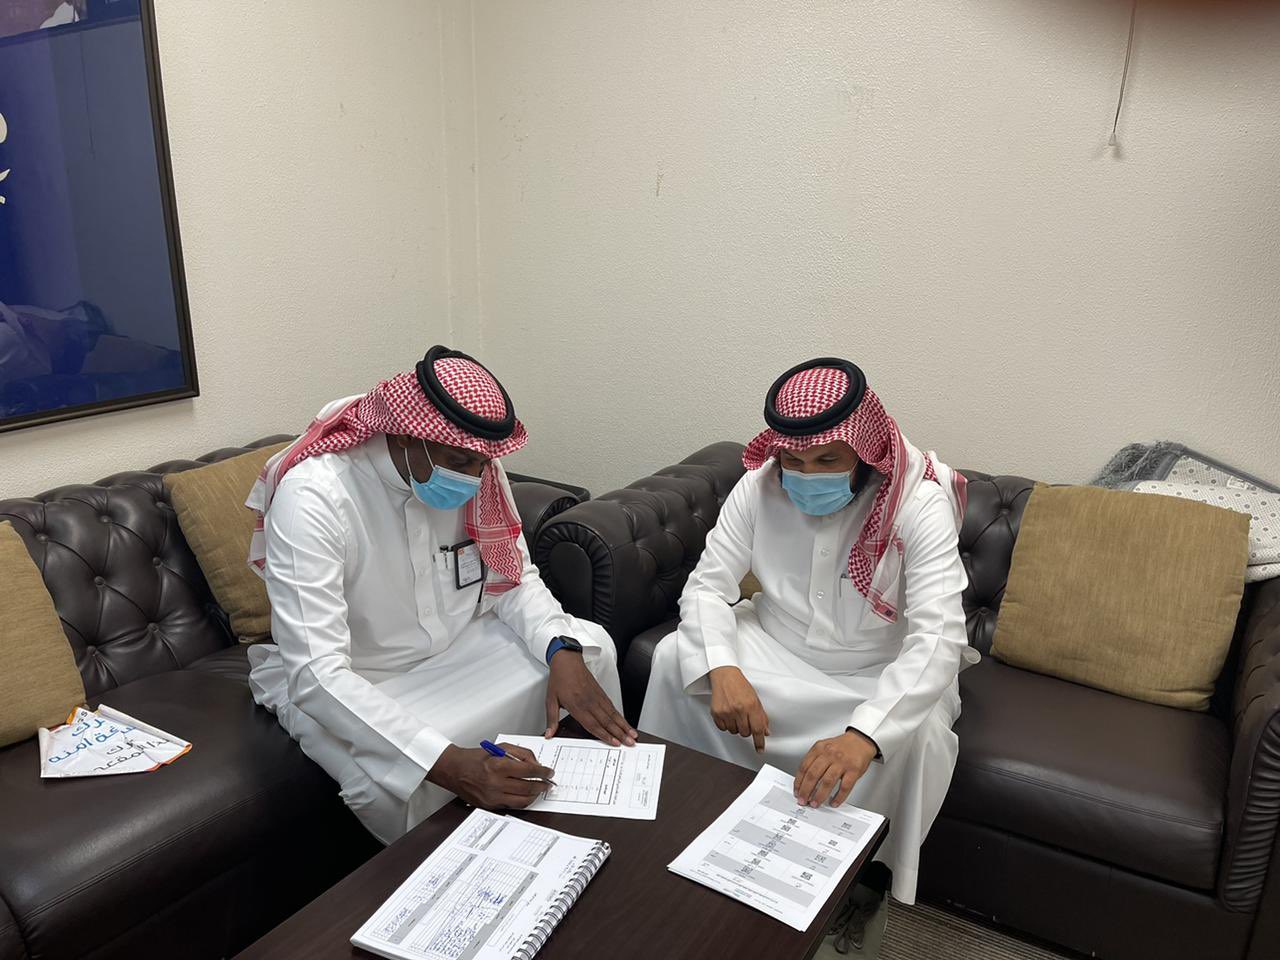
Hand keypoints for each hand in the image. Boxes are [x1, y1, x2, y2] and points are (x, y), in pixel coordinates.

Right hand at [428, 742, 555, 808]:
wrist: (455, 770)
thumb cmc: (476, 758)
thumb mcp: (500, 748)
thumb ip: (521, 754)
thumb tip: (537, 765)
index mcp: (498, 766)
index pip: (529, 771)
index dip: (543, 772)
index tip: (549, 772)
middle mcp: (495, 783)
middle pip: (528, 788)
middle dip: (542, 785)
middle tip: (548, 782)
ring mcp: (492, 797)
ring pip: (522, 800)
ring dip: (535, 796)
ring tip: (539, 790)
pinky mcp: (490, 806)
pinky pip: (512, 805)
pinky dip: (522, 801)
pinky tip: (526, 795)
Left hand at [546, 649, 636, 745]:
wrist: (567, 660)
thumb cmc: (559, 679)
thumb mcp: (550, 700)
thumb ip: (551, 719)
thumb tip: (549, 734)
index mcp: (577, 705)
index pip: (593, 724)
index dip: (605, 735)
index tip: (614, 742)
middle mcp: (589, 702)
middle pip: (607, 721)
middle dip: (620, 733)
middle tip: (630, 742)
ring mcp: (597, 697)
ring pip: (613, 714)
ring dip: (623, 725)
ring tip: (632, 735)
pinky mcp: (601, 693)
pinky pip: (612, 707)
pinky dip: (620, 716)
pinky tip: (625, 722)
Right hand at [709, 666, 769, 752]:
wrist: (725, 676)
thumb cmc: (740, 686)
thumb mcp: (755, 699)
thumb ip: (761, 716)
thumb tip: (765, 731)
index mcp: (751, 705)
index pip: (757, 729)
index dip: (759, 741)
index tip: (760, 749)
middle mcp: (738, 709)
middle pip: (745, 733)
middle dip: (747, 729)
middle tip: (745, 719)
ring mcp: (726, 712)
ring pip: (734, 732)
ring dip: (736, 727)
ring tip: (735, 714)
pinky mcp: (716, 713)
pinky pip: (723, 728)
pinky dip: (726, 724)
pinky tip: (728, 714)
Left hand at [794, 731, 876, 807]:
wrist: (861, 740)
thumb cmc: (842, 746)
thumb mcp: (824, 747)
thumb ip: (814, 760)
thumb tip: (804, 781)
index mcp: (819, 748)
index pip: (804, 767)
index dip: (799, 782)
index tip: (797, 791)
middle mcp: (829, 754)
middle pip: (813, 775)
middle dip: (806, 791)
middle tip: (803, 800)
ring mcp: (842, 762)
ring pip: (827, 782)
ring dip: (819, 795)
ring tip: (815, 803)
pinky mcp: (854, 770)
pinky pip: (845, 787)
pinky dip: (838, 797)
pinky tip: (834, 802)